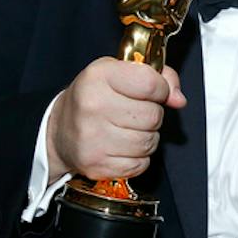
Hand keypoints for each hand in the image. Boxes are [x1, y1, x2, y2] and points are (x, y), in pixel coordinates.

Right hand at [46, 58, 186, 180]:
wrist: (60, 131)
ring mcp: (94, 138)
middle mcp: (93, 106)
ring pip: (149, 142)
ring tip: (128, 129)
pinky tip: (122, 147)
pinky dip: (138, 158)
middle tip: (134, 112)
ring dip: (146, 137)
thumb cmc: (93, 98)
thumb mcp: (118, 72)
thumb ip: (157, 77)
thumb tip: (178, 99)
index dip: (161, 89)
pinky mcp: (97, 164)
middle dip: (152, 115)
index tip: (154, 91)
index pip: (151, 83)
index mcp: (99, 77)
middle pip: (153, 116)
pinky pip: (140, 164)